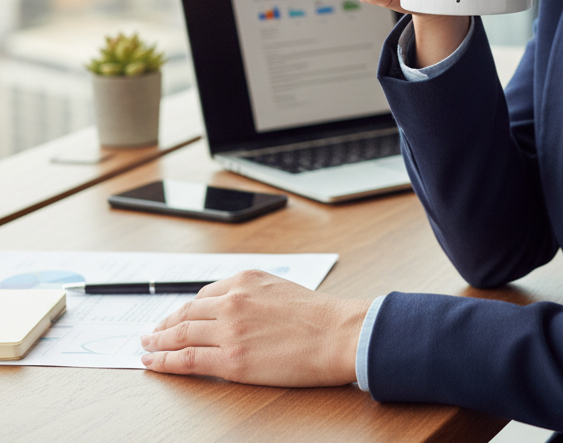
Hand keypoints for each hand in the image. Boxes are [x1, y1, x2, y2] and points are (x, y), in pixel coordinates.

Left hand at [139, 270, 370, 385]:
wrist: (338, 334)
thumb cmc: (319, 315)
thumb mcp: (281, 288)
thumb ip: (253, 295)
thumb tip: (232, 310)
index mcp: (245, 279)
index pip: (204, 296)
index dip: (184, 310)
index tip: (174, 317)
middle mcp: (232, 301)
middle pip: (186, 314)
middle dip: (164, 325)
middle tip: (150, 333)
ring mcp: (229, 331)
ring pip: (180, 336)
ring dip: (157, 343)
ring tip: (146, 348)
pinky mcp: (231, 360)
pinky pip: (187, 361)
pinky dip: (164, 362)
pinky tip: (152, 363)